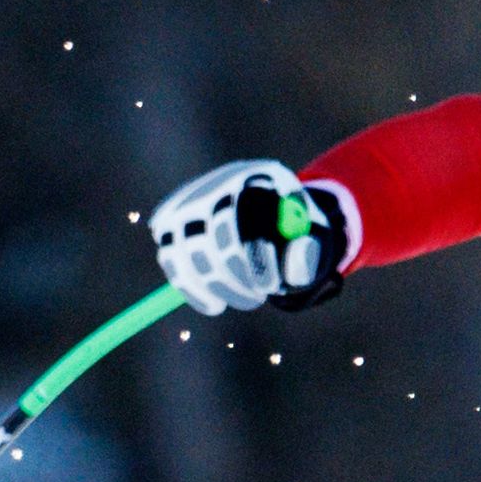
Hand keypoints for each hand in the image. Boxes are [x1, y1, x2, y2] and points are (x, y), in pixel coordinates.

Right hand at [151, 159, 347, 314]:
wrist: (272, 216)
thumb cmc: (294, 232)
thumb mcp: (311, 241)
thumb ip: (306, 255)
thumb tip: (293, 269)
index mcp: (256, 177)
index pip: (244, 217)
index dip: (254, 257)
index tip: (269, 287)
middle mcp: (216, 183)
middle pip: (208, 233)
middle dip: (233, 276)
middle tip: (255, 299)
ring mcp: (187, 201)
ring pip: (182, 250)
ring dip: (212, 287)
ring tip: (243, 299)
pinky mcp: (169, 222)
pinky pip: (169, 258)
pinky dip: (190, 289)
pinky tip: (214, 303)